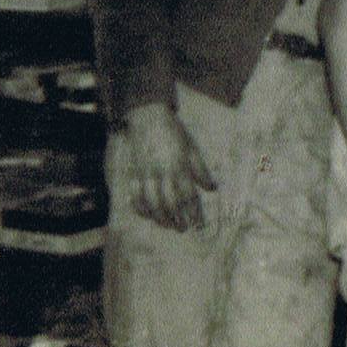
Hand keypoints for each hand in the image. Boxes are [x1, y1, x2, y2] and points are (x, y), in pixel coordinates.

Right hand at [110, 103, 216, 230]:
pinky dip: (141, 208)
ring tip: (169, 226)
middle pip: (169, 203)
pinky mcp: (134, 172)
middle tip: (184, 229)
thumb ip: (201, 170)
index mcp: (179, 166)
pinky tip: (148, 215)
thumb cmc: (174, 132)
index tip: (199, 225)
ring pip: (151, 203)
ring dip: (160, 218)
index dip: (194, 212)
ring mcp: (146, 173)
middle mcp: (162, 172)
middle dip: (177, 219)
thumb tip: (212, 189)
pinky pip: (135, 196)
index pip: (188, 195)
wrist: (147, 117)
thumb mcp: (192, 148)